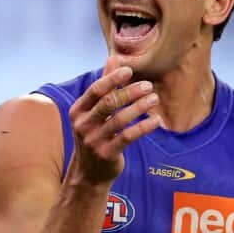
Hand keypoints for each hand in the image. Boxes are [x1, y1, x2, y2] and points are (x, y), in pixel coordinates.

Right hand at [67, 56, 161, 184]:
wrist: (88, 173)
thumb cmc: (94, 136)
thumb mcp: (93, 112)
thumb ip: (104, 86)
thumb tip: (113, 59)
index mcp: (78, 111)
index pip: (95, 90)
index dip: (112, 79)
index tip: (129, 71)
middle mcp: (82, 125)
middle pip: (109, 103)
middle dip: (130, 92)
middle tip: (148, 86)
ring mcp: (93, 141)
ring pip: (120, 119)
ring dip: (140, 107)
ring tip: (154, 99)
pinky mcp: (106, 154)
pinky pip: (128, 137)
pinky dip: (143, 127)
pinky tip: (155, 120)